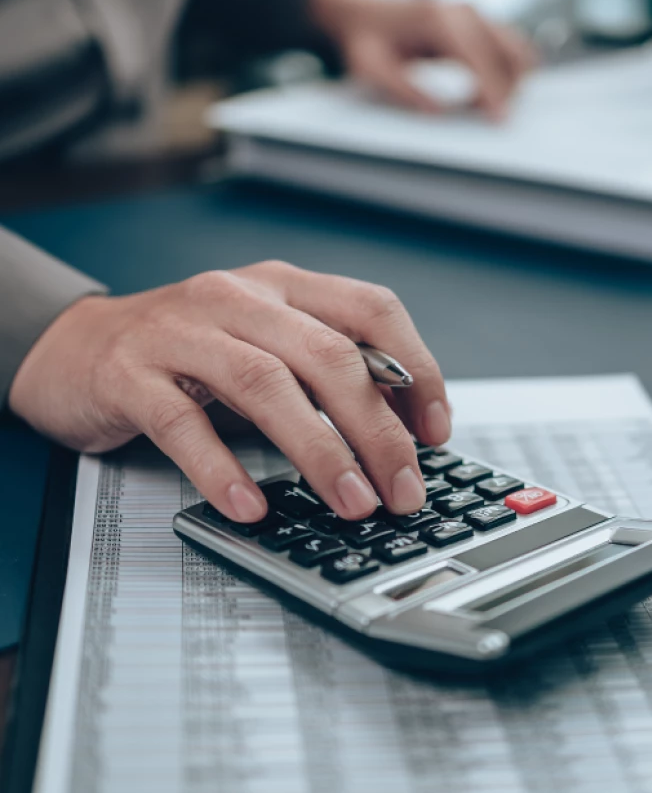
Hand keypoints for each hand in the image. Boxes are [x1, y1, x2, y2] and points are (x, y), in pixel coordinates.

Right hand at [9, 262, 450, 522]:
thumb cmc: (184, 354)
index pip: (371, 309)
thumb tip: (396, 431)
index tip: (435, 431)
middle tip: (402, 489)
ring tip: (351, 503)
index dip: (416, 369)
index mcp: (281, 286)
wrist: (76, 348)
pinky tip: (251, 505)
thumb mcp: (262, 345)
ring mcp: (181, 331)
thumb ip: (320, 374)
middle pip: (327, 355)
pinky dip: (222, 468)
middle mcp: (237, 296)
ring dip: (318, 451)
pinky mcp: (132, 374)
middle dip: (377, 429)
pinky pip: (183, 423)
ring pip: (265, 384)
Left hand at [311, 0, 536, 118]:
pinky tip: (485, 93)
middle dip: (508, 88)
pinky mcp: (475, 20)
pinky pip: (504, 45)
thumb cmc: (366, 41)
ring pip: (513, 45)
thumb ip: (404, 91)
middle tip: (497, 121)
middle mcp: (460, 10)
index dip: (492, 89)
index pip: (477, 56)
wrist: (365, 13)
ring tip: (489, 108)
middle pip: (505, 49)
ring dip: (512, 78)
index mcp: (437, 19)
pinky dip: (505, 69)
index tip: (500, 117)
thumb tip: (438, 113)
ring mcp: (471, 12)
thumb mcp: (373, 70)